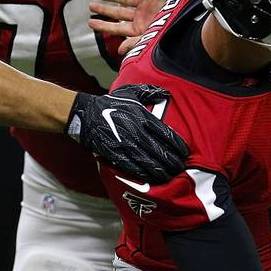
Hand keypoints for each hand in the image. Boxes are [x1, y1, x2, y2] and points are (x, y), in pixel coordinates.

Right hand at [65, 84, 188, 183]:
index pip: (167, 134)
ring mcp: (126, 144)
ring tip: (170, 176)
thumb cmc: (109, 103)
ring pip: (149, 162)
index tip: (185, 153)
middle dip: (172, 162)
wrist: (85, 115)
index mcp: (142, 117)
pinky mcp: (115, 154)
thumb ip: (150, 92)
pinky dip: (144, 174)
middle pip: (161, 151)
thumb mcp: (130, 92)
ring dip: (161, 171)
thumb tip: (165, 93)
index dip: (178, 146)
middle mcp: (136, 131)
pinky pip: (133, 167)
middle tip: (180, 168)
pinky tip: (152, 178)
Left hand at [88, 0, 177, 54]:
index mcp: (140, 28)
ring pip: (128, 0)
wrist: (191, 14)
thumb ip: (136, 42)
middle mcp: (142, 17)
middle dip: (105, 10)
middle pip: (119, 13)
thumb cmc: (173, 29)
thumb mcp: (153, 38)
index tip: (90, 23)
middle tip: (91, 7)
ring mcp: (149, 4)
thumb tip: (120, 50)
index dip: (103, 25)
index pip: (117, 27)